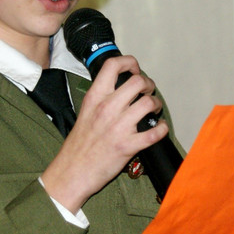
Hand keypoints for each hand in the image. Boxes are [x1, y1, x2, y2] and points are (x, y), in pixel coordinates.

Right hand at [40, 55, 168, 211]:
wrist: (72, 171)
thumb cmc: (79, 145)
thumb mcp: (85, 112)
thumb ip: (102, 98)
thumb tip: (121, 89)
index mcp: (95, 98)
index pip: (113, 66)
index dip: (129, 62)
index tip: (135, 69)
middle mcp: (107, 108)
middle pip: (138, 81)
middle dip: (149, 85)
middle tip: (148, 92)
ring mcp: (119, 127)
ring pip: (149, 104)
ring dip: (156, 105)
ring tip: (153, 110)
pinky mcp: (128, 146)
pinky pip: (155, 132)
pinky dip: (162, 129)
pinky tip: (159, 128)